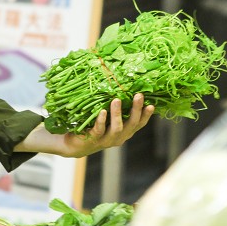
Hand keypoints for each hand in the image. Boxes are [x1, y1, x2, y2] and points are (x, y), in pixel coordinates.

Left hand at [17, 93, 154, 157]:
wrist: (75, 144)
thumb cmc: (95, 125)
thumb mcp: (109, 116)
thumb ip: (118, 105)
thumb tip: (124, 82)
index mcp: (125, 131)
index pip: (139, 124)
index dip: (146, 115)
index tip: (151, 104)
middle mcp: (119, 137)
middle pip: (132, 125)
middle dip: (136, 110)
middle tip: (139, 95)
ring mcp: (106, 140)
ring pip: (117, 128)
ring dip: (117, 114)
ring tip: (116, 99)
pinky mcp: (93, 140)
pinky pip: (99, 130)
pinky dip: (101, 120)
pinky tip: (102, 111)